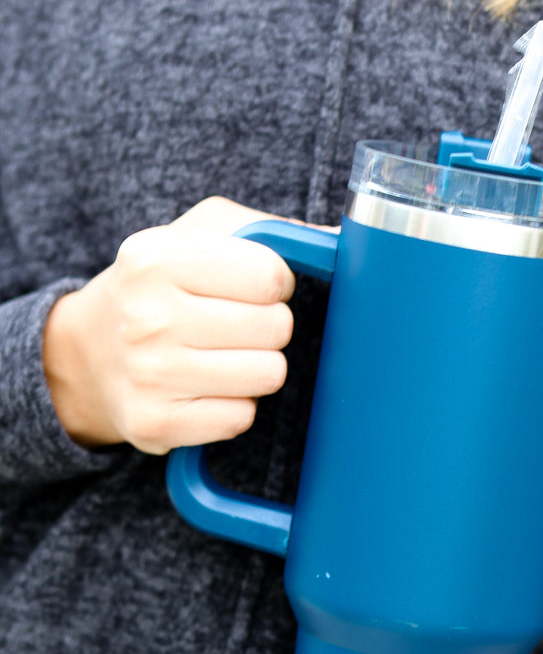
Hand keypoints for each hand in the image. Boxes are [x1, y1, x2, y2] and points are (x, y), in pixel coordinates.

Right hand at [42, 197, 307, 451]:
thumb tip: (342, 241)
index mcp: (158, 259)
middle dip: (271, 326)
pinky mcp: (156, 423)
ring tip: (225, 355)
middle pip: (275, 328)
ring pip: (268, 375)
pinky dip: (236, 405)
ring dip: (259, 367)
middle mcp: (147, 317)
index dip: (276, 284)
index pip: (270, 277)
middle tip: (238, 325)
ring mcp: (149, 375)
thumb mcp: (199, 235)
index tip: (254, 288)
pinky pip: (242, 418)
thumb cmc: (161, 286)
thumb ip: (270, 230)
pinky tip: (208, 388)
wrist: (89, 352)